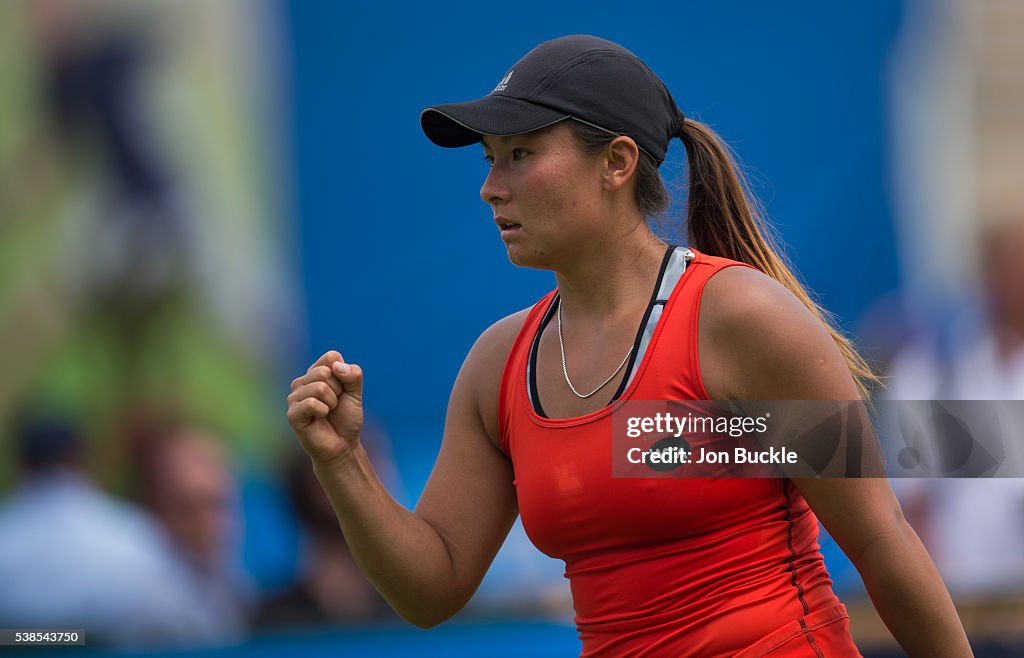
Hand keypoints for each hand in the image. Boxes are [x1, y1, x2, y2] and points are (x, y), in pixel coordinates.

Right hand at [287, 350, 363, 465]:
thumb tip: (337, 367)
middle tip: (335, 404)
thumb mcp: (356, 393)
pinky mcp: (292, 413)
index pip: (331, 356)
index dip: (344, 374)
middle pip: (325, 372)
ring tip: (328, 412)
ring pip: (319, 387)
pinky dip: (323, 411)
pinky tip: (320, 419)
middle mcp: (302, 382)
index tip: (342, 390)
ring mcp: (294, 397)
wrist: (343, 446)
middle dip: (338, 390)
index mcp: (315, 373)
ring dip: (332, 403)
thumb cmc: (346, 419)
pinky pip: (312, 403)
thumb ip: (353, 375)